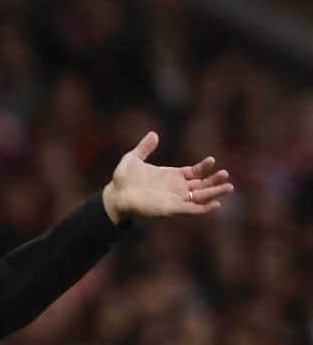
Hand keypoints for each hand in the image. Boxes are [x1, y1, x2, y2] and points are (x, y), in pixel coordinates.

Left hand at [102, 131, 233, 223]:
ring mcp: (174, 199)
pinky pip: (191, 210)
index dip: (203, 168)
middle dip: (214, 181)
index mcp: (171, 176)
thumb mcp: (133, 158)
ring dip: (214, 193)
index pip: (194, 172)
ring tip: (229, 187)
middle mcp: (176, 188)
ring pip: (200, 197)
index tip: (211, 160)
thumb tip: (154, 134)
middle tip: (226, 175)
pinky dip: (203, 208)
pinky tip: (215, 204)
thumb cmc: (122, 180)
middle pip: (201, 185)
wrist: (114, 196)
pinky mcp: (171, 209)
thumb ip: (144, 147)